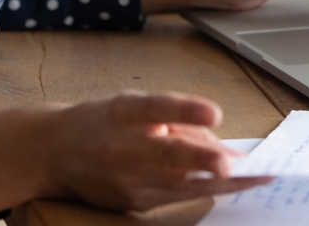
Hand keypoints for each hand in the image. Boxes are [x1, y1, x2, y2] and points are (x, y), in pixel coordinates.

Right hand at [0, 92, 270, 212]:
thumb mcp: (134, 106)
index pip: (155, 108)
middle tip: (234, 163)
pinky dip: (205, 189)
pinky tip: (232, 184)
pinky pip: (176, 196)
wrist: (54, 153)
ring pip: (179, 184)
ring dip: (220, 182)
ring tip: (255, 177)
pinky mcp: (132, 203)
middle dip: (203, 161)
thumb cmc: (103, 122)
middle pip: (168, 155)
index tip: (214, 112)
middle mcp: (122, 146)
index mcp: (122, 112)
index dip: (185, 109)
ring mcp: (126, 180)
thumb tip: (221, 144)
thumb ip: (176, 118)